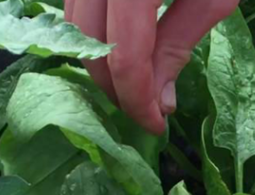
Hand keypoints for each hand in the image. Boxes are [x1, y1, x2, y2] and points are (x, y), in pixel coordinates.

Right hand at [64, 0, 238, 133]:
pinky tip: (124, 48)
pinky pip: (78, 6)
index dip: (138, 99)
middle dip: (116, 86)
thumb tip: (158, 99)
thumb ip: (180, 43)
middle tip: (146, 109)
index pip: (125, 56)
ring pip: (75, 27)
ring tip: (137, 83)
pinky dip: (96, 33)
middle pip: (90, 46)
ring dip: (101, 61)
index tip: (155, 124)